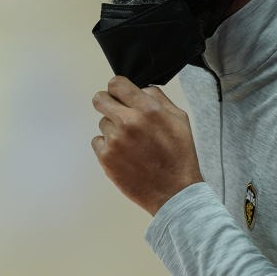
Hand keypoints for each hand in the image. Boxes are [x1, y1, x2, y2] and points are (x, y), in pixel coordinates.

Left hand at [91, 76, 203, 215]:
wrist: (174, 191)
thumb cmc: (179, 155)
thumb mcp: (179, 119)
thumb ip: (158, 99)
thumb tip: (140, 88)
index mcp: (148, 109)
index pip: (116, 84)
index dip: (117, 88)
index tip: (119, 94)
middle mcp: (129, 122)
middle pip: (100, 99)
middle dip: (107, 103)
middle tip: (116, 112)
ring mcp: (115, 140)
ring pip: (102, 122)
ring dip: (113, 128)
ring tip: (131, 143)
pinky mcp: (106, 158)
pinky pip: (98, 141)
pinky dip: (107, 146)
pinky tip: (124, 154)